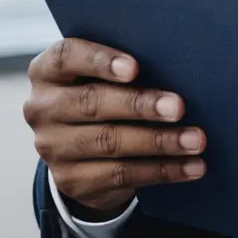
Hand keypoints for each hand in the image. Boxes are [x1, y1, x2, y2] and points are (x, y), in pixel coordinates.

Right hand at [24, 38, 205, 218]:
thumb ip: (124, 68)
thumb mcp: (101, 76)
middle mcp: (42, 108)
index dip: (100, 61)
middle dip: (140, 105)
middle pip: (91, 103)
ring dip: (159, 142)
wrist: (80, 150)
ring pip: (109, 143)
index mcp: (47, 71)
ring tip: (195, 140)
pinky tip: (191, 166)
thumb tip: (177, 64)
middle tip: (179, 107)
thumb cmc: (102, 93)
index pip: (66, 57)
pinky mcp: (71, 180)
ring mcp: (52, 148)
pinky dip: (162, 171)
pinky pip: (121, 175)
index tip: (135, 67)